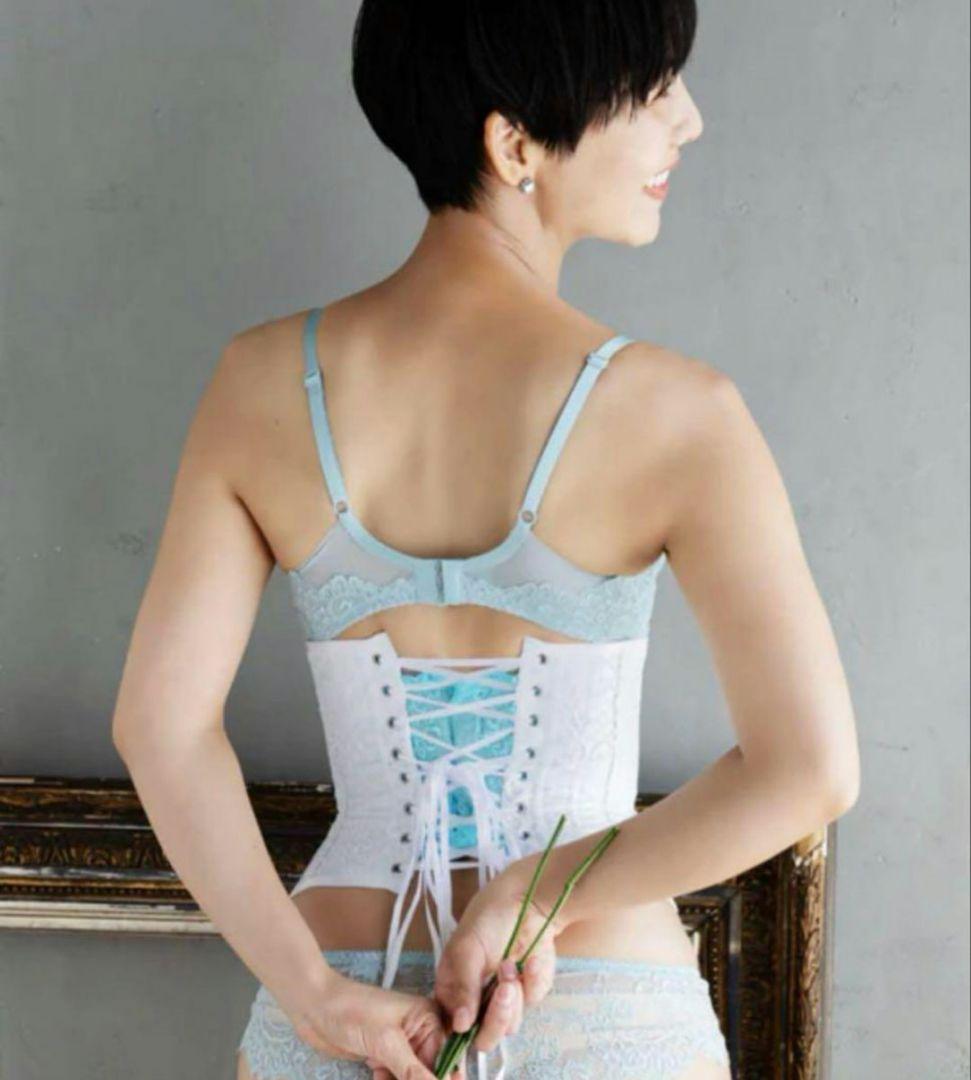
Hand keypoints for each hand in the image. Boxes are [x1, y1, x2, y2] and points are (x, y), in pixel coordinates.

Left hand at [271, 965, 448, 1079]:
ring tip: (381, 1073)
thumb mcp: (386, 1042)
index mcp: (428, 1018)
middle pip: (428, 1071)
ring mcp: (400, 1044)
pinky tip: (374, 1074)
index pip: (446, 1059)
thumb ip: (412, 1072)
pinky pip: (395, 1078)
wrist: (313, 1007)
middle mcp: (419, 1031)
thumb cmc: (351, 1011)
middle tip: (390, 1073)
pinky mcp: (383, 1055)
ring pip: (411, 1077)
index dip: (442, 1078)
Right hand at [433, 863, 569, 1058]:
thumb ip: (461, 987)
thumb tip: (459, 1026)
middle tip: (504, 989)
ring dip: (514, 997)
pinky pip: (532, 1002)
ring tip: (511, 963)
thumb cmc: (488, 918)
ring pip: (509, 1025)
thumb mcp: (466, 948)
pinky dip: (533, 981)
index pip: (452, 1029)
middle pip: (484, 1037)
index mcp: (454, 992)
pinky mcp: (530, 992)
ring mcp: (505, 999)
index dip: (461, 1034)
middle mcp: (477, 1002)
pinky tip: (531, 960)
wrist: (526, 899)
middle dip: (496, 1017)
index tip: (473, 1023)